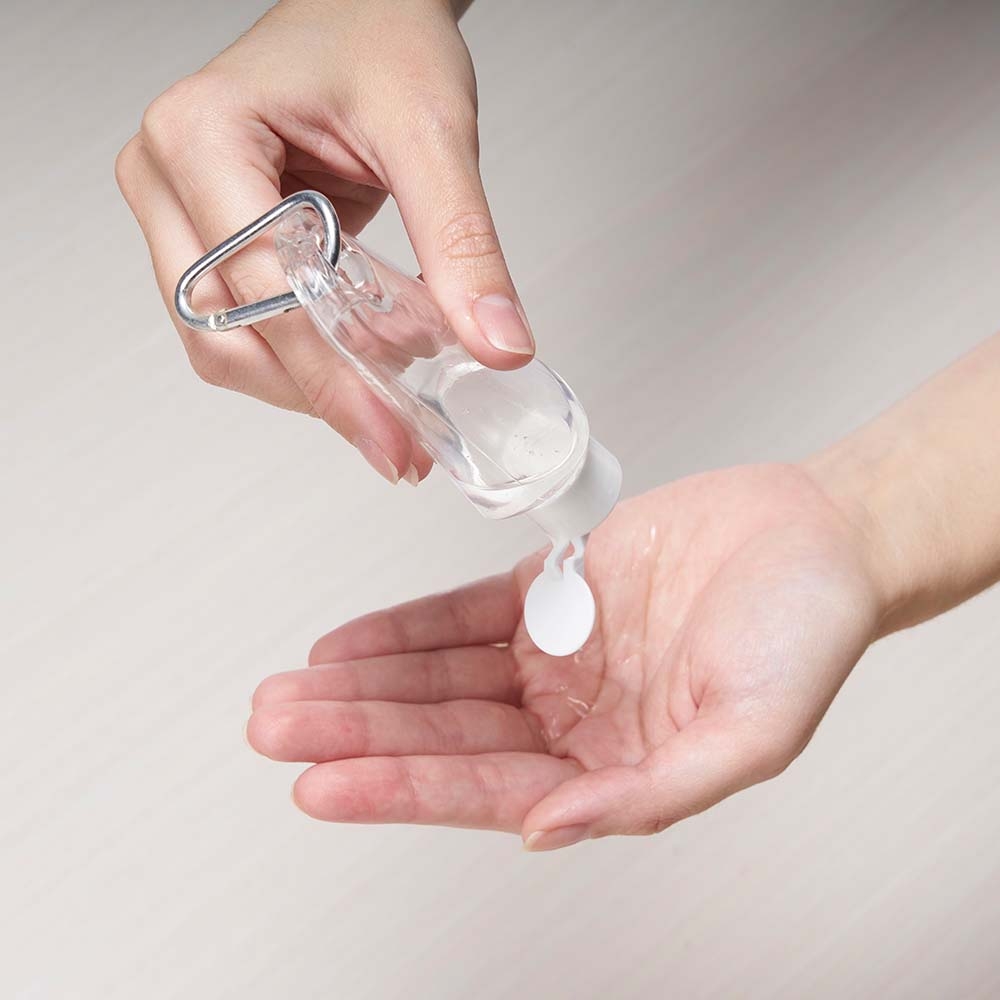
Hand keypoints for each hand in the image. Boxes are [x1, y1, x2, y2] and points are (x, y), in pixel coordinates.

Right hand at [116, 0, 531, 485]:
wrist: (364, 10)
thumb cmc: (377, 35)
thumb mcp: (432, 133)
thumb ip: (462, 245)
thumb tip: (494, 343)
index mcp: (200, 136)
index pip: (261, 292)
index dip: (332, 377)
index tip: (392, 435)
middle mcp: (168, 179)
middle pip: (227, 337)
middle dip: (320, 393)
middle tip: (399, 436)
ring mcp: (181, 214)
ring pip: (229, 347)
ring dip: (313, 384)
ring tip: (394, 396)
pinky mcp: (212, 241)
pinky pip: (249, 328)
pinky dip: (310, 358)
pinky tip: (369, 364)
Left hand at [247, 463, 882, 848]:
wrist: (819, 533)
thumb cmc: (805, 631)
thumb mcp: (750, 733)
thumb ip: (649, 794)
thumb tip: (547, 831)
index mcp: (615, 765)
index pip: (486, 787)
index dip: (402, 786)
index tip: (322, 785)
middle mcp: (576, 717)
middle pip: (445, 731)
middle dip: (359, 732)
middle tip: (275, 729)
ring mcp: (559, 653)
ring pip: (441, 676)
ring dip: (367, 683)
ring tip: (290, 691)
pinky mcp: (553, 588)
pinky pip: (462, 613)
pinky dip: (406, 628)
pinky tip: (350, 643)